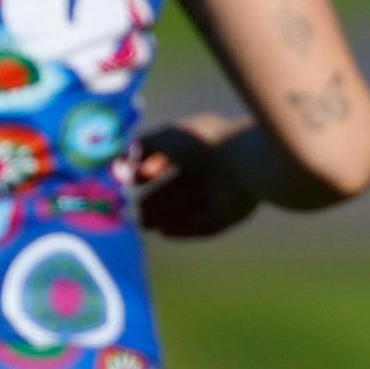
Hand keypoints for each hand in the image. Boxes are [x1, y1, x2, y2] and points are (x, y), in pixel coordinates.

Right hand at [131, 112, 260, 236]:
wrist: (242, 165)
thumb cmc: (203, 144)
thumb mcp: (167, 137)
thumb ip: (144, 144)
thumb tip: (127, 154)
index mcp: (200, 146)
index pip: (172, 160)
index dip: (152, 169)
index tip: (134, 179)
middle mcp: (211, 170)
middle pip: (178, 188)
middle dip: (156, 199)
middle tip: (134, 210)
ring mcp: (221, 195)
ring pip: (188, 208)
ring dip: (164, 216)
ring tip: (142, 224)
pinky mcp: (227, 216)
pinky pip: (201, 225)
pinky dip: (182, 228)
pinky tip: (163, 232)